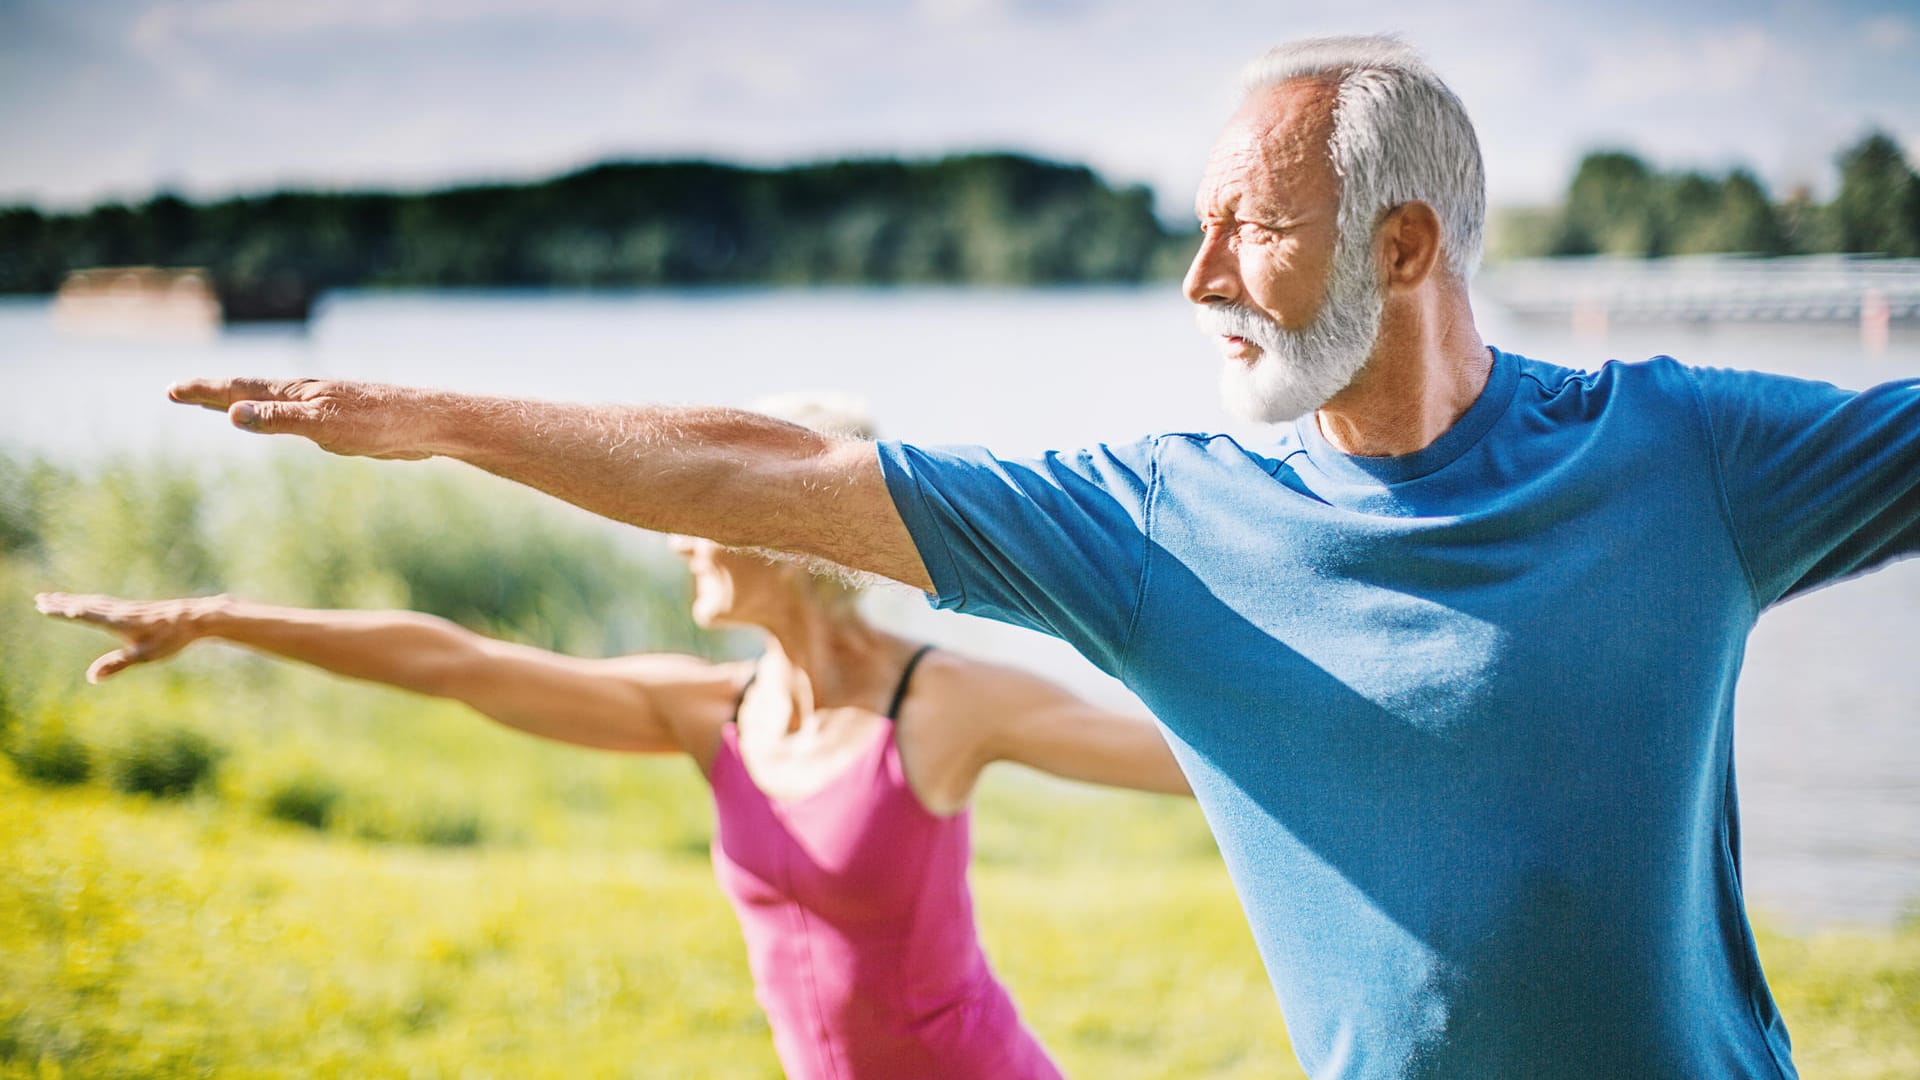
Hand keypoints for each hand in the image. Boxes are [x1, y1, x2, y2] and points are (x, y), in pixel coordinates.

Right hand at [34, 592, 220, 682]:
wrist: (196, 618)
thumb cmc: (171, 638)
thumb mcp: (144, 655)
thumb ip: (116, 664)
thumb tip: (91, 677)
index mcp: (117, 621)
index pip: (84, 614)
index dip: (64, 611)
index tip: (44, 606)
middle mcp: (119, 611)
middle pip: (85, 605)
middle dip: (61, 603)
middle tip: (38, 599)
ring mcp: (127, 608)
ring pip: (94, 602)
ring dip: (72, 599)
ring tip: (55, 598)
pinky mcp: (135, 608)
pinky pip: (105, 602)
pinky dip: (89, 601)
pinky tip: (88, 602)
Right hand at [167, 377, 433, 459]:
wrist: (426, 424)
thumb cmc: (379, 423)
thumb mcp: (324, 425)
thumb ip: (279, 421)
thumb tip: (231, 414)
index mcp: (295, 393)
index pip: (238, 389)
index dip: (204, 391)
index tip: (171, 390)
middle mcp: (304, 395)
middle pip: (248, 392)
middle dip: (212, 393)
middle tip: (177, 393)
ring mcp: (320, 407)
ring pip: (269, 404)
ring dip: (239, 403)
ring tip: (216, 405)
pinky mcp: (338, 423)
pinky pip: (291, 418)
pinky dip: (269, 417)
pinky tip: (274, 421)